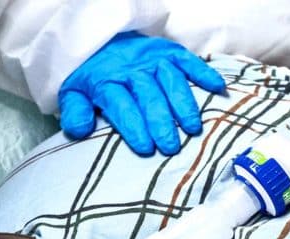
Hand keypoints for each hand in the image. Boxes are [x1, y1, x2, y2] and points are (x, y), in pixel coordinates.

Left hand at [58, 31, 225, 155]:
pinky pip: (188, 59)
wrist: (100, 40)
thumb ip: (75, 112)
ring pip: (171, 79)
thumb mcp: (72, 93)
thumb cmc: (90, 76)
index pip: (121, 104)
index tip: (144, 147)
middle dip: (160, 121)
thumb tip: (80, 129)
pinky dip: (204, 72)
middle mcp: (132, 69)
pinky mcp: (168, 51)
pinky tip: (218, 88)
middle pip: (148, 95)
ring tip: (192, 128)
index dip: (133, 125)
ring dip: (184, 104)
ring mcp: (152, 59)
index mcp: (106, 81)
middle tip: (170, 146)